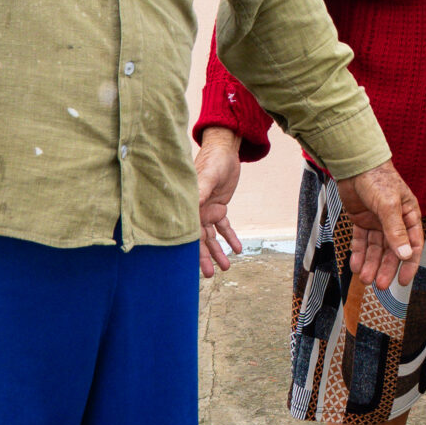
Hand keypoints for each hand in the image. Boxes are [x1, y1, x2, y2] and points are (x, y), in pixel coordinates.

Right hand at [194, 127, 245, 278]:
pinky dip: (230, 237)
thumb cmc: (212, 160)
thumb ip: (201, 192)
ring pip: (211, 236)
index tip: (189, 266)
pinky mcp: (219, 206)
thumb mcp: (207, 176)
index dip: (189, 249)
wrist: (225, 149)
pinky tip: (237, 249)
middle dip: (204, 257)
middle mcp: (195, 210)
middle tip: (208, 275)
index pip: (188, 231)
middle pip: (199, 239)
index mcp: (189, 205)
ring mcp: (207, 209)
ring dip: (218, 251)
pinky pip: (224, 226)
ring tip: (226, 267)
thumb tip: (194, 207)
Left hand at [332, 159, 422, 291]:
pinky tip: (355, 265)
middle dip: (386, 268)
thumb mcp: (390, 205)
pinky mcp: (362, 220)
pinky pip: (361, 241)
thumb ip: (396, 231)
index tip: (403, 281)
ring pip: (375, 248)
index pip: (413, 245)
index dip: (409, 264)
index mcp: (408, 216)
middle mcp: (394, 221)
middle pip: (392, 251)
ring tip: (365, 279)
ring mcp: (377, 221)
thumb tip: (405, 255)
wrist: (354, 165)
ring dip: (371, 264)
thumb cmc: (378, 178)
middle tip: (380, 284)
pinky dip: (358, 253)